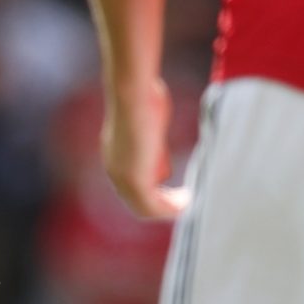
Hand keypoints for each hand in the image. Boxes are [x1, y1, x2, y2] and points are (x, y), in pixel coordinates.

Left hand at [101, 77, 185, 219]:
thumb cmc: (143, 96)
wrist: (134, 94)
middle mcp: (115, 171)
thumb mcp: (150, 121)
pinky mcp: (136, 181)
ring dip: (169, 208)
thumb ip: (153, 139)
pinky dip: (172, 209)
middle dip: (162, 203)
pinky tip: (187, 203)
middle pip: (138, 200)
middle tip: (184, 201)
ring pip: (146, 207)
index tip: (173, 191)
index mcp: (116, 158)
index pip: (132, 184)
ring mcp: (123, 178)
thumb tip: (160, 144)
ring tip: (187, 203)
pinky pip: (154, 206)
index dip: (154, 191)